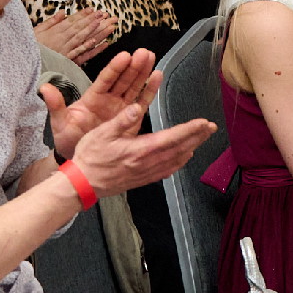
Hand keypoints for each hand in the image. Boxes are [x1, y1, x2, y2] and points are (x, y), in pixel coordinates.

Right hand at [33, 10, 115, 66]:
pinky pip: (79, 53)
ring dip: (94, 31)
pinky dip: (88, 47)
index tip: (93, 9)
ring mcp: (65, 50)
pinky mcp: (66, 60)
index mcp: (54, 32)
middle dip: (93, 20)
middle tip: (104, 14)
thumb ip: (50, 22)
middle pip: (79, 28)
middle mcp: (61, 40)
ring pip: (82, 38)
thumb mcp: (36, 31)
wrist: (23, 64)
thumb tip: (63, 12)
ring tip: (106, 24)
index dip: (83, 15)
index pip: (71, 21)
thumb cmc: (29, 47)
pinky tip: (98, 42)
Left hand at [41, 49, 160, 161]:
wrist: (81, 159)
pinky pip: (143, 101)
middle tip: (143, 52)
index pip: (105, 80)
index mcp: (92, 98)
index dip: (115, 68)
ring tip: (151, 57)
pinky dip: (150, 89)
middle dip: (134, 66)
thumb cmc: (69, 138)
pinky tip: (157, 75)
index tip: (125, 55)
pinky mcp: (132, 117)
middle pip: (123, 79)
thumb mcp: (60, 122)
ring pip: (134, 86)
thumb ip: (56, 105)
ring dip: (143, 72)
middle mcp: (109, 99)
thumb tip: (44, 88)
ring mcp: (121, 107)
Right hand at [66, 100, 213, 198]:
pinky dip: (179, 162)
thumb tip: (135, 108)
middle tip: (211, 127)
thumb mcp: (100, 134)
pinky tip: (184, 157)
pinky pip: (167, 171)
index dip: (190, 130)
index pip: (171, 138)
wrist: (81, 185)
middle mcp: (147, 163)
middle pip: (179, 149)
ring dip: (191, 148)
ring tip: (202, 138)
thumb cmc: (89, 157)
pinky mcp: (143, 179)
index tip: (204, 122)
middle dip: (197, 137)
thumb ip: (120, 121)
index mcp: (139, 150)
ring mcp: (146, 173)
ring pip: (175, 160)